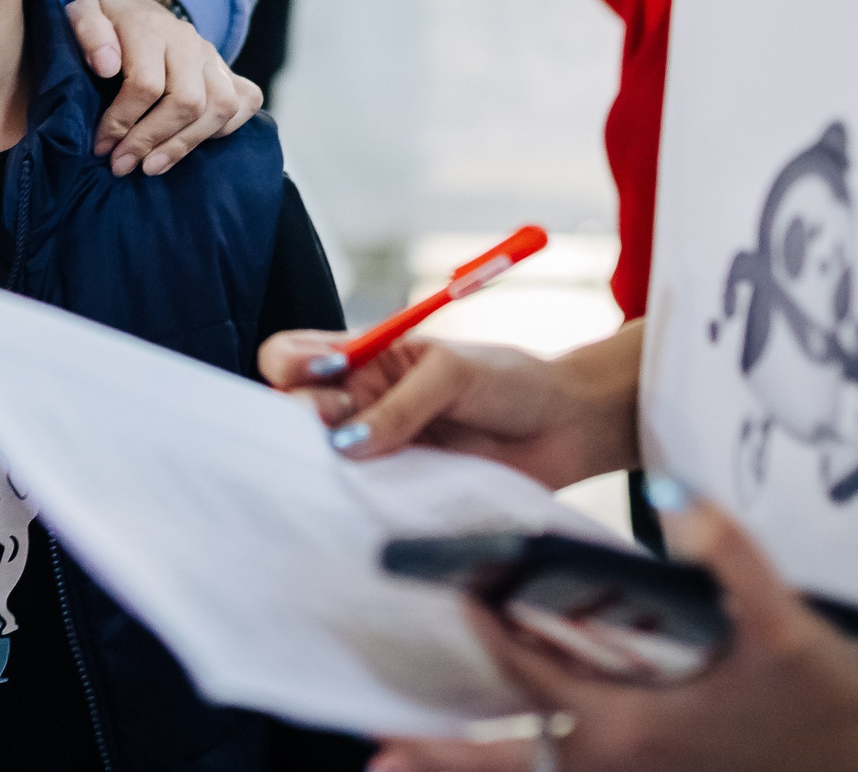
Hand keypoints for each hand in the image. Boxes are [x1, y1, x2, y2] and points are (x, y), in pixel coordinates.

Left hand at [68, 0, 260, 176]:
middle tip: (122, 164)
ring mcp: (212, 56)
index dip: (122, 122)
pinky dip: (224, 130)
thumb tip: (106, 66)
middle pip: (186, 101)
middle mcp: (188, 40)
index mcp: (150, 26)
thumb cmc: (105, 24)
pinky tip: (187, 145)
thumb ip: (88, 34)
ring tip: (151, 167)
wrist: (136, 9)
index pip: (146, 84)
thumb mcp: (82, 15)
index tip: (102, 146)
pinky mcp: (228, 70)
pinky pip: (244, 102)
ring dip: (183, 144)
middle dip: (151, 140)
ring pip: (219, 106)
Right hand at [259, 322, 642, 489]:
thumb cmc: (511, 382)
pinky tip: (363, 502)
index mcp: (365, 359)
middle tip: (332, 432)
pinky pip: (361, 499)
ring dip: (322, 465)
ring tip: (350, 467)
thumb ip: (399, 405)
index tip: (319, 374)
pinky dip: (354, 502)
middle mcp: (360, 405)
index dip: (290, 364)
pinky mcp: (398, 492)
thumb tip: (345, 446)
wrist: (567, 428)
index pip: (295, 355)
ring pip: (320, 460)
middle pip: (293, 411)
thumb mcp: (452, 374)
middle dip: (299, 418)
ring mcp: (377, 451)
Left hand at [369, 489, 857, 771]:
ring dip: (474, 770)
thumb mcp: (779, 622)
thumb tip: (676, 493)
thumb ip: (727, 555)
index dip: (490, 629)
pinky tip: (516, 749)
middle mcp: (616, 765)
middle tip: (377, 752)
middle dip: (439, 757)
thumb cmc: (827, 700)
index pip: (530, 671)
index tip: (457, 592)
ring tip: (408, 764)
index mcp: (630, 723)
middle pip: (507, 755)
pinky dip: (530, 765)